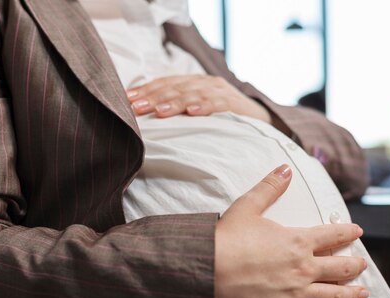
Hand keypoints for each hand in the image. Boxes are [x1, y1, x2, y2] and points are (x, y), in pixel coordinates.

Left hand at [126, 75, 271, 122]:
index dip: (146, 90)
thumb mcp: (198, 112)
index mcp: (194, 83)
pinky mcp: (236, 103)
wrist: (262, 122)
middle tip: (135, 107)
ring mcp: (221, 91)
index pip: (165, 83)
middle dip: (153, 97)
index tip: (127, 100)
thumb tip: (146, 120)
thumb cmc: (223, 121)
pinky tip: (192, 112)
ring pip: (193, 94)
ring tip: (158, 111)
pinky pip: (218, 104)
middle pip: (175, 87)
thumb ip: (178, 111)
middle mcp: (206, 82)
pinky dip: (204, 106)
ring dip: (174, 102)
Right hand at [214, 164, 368, 297]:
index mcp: (298, 241)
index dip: (347, 233)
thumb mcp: (248, 206)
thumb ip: (270, 187)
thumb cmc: (227, 237)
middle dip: (354, 266)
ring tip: (362, 294)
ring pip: (334, 296)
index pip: (332, 235)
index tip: (357, 233)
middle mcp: (304, 267)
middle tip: (362, 266)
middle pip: (339, 267)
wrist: (209, 268)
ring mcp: (297, 294)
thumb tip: (285, 168)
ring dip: (351, 294)